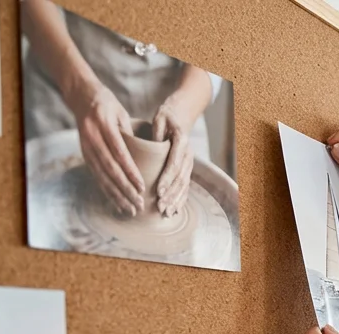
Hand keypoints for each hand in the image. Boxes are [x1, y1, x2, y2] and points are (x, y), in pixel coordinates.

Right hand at [68, 80, 143, 215]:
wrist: (81, 96)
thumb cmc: (108, 104)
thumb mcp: (121, 112)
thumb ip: (131, 132)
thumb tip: (146, 156)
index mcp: (104, 124)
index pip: (119, 152)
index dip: (130, 171)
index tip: (142, 186)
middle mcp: (92, 137)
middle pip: (110, 168)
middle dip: (125, 189)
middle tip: (139, 204)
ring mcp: (86, 147)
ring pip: (101, 175)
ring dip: (116, 194)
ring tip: (130, 209)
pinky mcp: (84, 153)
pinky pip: (96, 175)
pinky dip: (106, 190)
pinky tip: (116, 202)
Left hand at [150, 99, 193, 215]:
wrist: (180, 117)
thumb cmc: (165, 118)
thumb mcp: (159, 119)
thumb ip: (156, 132)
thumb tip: (149, 146)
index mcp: (182, 142)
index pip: (175, 163)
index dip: (167, 178)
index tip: (159, 190)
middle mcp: (188, 155)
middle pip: (181, 178)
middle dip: (171, 195)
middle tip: (160, 206)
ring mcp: (189, 163)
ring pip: (184, 184)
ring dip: (176, 200)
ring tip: (167, 212)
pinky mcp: (187, 169)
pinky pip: (186, 186)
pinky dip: (181, 199)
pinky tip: (175, 210)